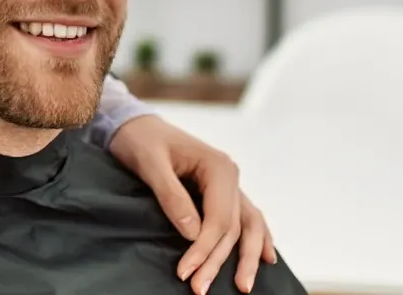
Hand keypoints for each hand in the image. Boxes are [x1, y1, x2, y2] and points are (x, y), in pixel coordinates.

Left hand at [109, 115, 275, 293]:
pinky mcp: (220, 192)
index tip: (185, 273)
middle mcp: (230, 176)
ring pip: (248, 226)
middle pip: (234, 228)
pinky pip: (245, 218)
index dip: (203, 249)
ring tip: (244, 286)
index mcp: (219, 167)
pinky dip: (257, 238)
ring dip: (246, 257)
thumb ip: (172, 196)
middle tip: (201, 289)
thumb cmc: (140, 141)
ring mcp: (228, 185)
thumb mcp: (150, 164)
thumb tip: (193, 234)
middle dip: (219, 261)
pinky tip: (267, 257)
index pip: (219, 219)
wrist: (135, 124)